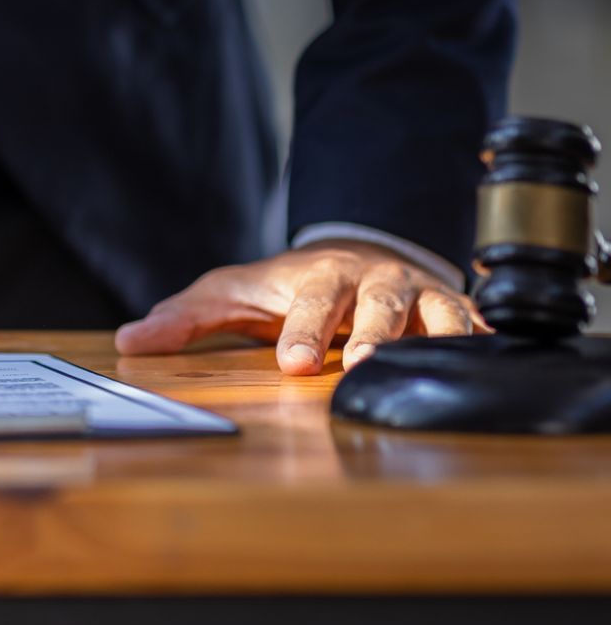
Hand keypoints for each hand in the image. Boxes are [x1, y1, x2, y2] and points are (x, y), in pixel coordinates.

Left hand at [114, 240, 486, 374]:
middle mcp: (375, 282)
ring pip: (437, 313)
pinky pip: (475, 325)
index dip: (304, 331)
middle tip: (363, 368)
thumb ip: (182, 318)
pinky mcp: (452, 314)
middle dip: (373, 335)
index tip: (293, 363)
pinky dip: (485, 339)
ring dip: (437, 337)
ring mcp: (419, 296)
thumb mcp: (230, 295)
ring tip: (438, 365)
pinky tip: (496, 357)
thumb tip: (128, 340)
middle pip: (380, 304)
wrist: (354, 257)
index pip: (311, 303)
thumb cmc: (284, 287)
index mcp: (320, 278)